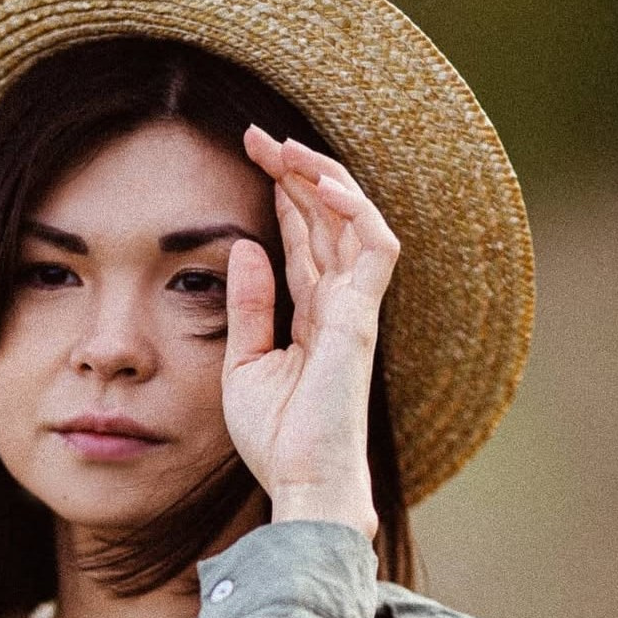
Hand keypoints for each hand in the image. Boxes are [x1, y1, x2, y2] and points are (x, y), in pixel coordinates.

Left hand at [222, 125, 400, 539]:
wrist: (301, 481)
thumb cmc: (278, 438)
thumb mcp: (244, 364)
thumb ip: (248, 307)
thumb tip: (243, 248)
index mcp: (314, 316)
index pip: (305, 239)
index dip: (284, 196)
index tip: (251, 158)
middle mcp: (340, 305)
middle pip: (326, 220)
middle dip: (296, 172)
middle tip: (259, 137)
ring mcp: (356, 309)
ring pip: (354, 220)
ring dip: (323, 178)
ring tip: (287, 148)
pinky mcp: (363, 319)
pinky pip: (374, 246)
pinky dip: (352, 208)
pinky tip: (318, 184)